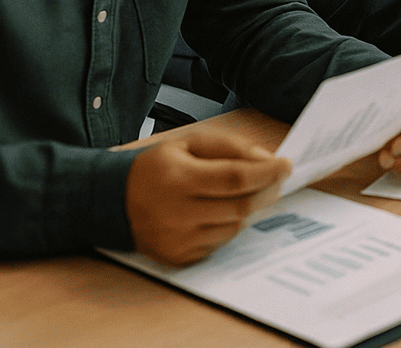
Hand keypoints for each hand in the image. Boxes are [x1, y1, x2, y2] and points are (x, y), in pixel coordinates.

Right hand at [125, 128, 290, 265]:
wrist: (114, 201)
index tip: (286, 165)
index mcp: (178, 179)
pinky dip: (230, 225)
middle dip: (267, 190)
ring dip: (250, 208)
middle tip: (276, 179)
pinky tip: (222, 211)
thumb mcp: (190, 143)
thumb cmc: (157, 168)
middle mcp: (176, 213)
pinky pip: (221, 243)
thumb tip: (267, 160)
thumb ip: (231, 147)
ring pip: (235, 226)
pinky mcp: (178, 257)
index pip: (236, 178)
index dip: (267, 172)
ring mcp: (177, 239)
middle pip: (241, 205)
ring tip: (248, 192)